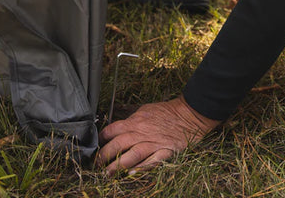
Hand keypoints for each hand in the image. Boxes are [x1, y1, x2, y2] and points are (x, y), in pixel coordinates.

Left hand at [97, 96, 220, 175]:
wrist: (188, 115)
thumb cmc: (165, 112)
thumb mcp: (144, 110)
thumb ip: (131, 120)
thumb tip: (118, 129)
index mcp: (135, 121)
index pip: (112, 130)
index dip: (102, 139)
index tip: (96, 147)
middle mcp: (142, 132)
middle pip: (118, 144)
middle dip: (104, 155)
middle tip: (96, 165)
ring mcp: (154, 143)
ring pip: (132, 155)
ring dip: (118, 166)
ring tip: (107, 174)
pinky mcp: (166, 152)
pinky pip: (152, 161)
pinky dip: (142, 168)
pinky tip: (132, 174)